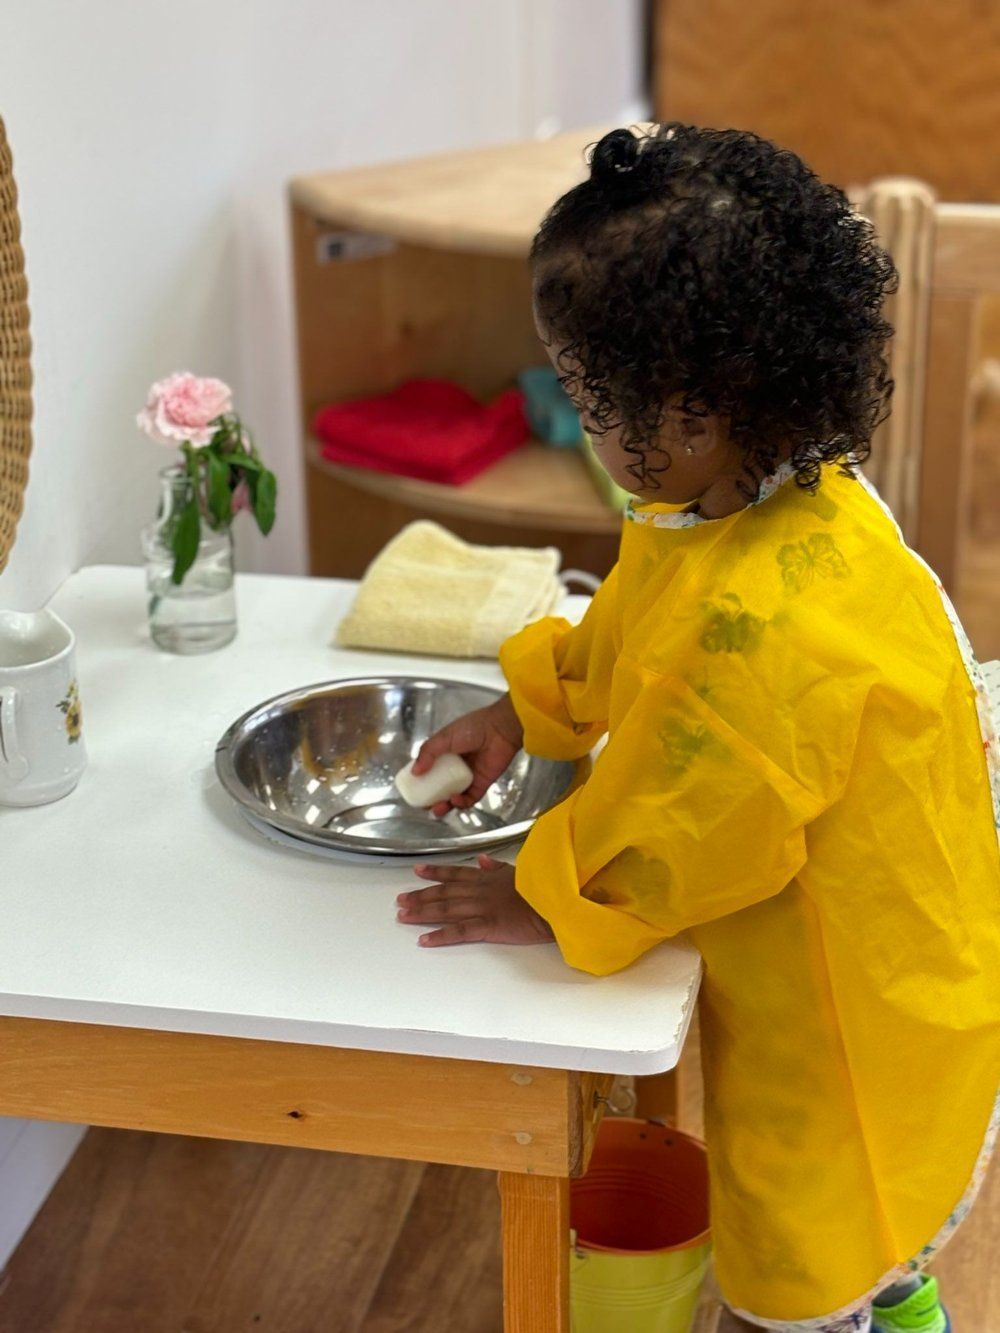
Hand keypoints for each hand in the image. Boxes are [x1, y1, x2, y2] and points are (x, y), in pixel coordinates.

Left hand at [396, 854, 554, 948]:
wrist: (557, 901)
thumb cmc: (543, 888)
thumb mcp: (520, 871)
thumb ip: (499, 868)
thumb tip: (484, 860)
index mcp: (488, 878)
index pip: (456, 874)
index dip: (435, 873)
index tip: (417, 871)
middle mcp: (480, 891)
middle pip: (444, 893)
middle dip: (420, 895)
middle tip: (400, 899)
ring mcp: (482, 908)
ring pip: (445, 909)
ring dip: (422, 912)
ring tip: (402, 916)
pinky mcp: (488, 926)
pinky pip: (459, 931)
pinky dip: (439, 935)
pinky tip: (423, 940)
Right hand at [411, 695, 523, 816]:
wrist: (500, 730)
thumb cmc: (471, 729)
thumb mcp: (444, 737)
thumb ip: (428, 752)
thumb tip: (414, 772)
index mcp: (445, 753)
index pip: (429, 770)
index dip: (421, 781)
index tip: (413, 790)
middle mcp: (455, 767)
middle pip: (440, 787)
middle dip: (431, 799)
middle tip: (424, 806)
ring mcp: (468, 777)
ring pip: (453, 796)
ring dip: (444, 805)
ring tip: (437, 809)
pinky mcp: (481, 785)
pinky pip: (469, 798)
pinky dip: (461, 802)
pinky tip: (455, 800)